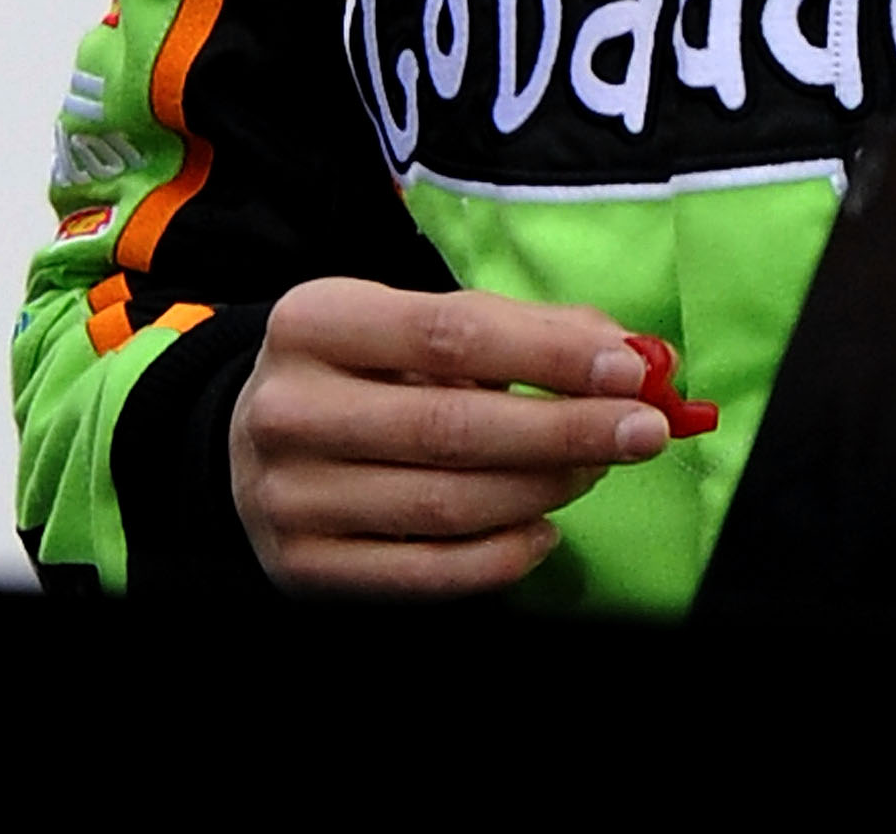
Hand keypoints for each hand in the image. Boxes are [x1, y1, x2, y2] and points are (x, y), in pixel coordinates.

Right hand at [228, 276, 670, 595]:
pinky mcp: (303, 567)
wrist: (251, 436)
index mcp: (316, 321)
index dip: (549, 353)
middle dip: (566, 429)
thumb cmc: (362, 367)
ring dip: (545, 488)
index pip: (452, 334)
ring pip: (447, 504)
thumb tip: (625, 354)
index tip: (630, 369)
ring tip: (597, 468)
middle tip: (645, 430)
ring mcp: (290, 497)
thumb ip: (517, 329)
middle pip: (453, 426)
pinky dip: (501, 557)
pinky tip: (545, 528)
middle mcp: (290, 409)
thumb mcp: (413, 322)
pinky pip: (425, 574)